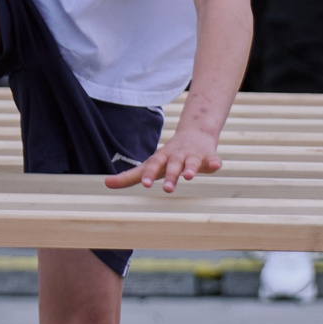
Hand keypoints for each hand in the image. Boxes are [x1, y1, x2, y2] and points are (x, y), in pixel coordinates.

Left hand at [106, 125, 222, 192]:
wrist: (195, 134)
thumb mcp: (150, 164)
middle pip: (173, 165)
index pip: (153, 165)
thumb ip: (130, 176)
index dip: (149, 174)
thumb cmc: (169, 156)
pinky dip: (214, 162)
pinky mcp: (209, 157)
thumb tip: (105, 184)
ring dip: (191, 168)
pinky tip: (217, 165)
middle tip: (167, 189)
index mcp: (162, 158)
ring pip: (191, 162)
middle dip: (171, 175)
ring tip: (189, 176)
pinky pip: (212, 159)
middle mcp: (177, 156)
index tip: (145, 184)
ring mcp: (193, 156)